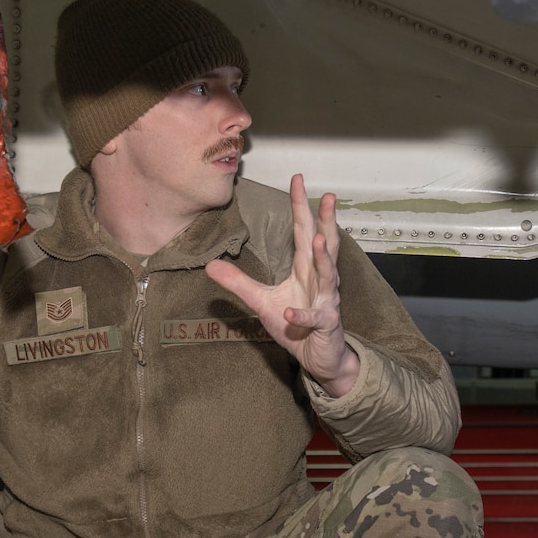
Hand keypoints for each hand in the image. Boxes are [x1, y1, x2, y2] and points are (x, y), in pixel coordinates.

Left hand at [206, 174, 360, 397]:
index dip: (300, 206)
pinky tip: (290, 310)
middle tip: (326, 195)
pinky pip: (314, 317)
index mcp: (305, 269)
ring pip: (328, 276)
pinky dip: (302, 314)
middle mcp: (319, 279)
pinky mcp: (325, 324)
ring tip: (317, 238)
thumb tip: (209, 265)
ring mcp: (326, 301)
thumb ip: (239, 282)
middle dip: (325, 220)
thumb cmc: (295, 326)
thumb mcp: (260, 301)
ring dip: (323, 258)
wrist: (319, 358)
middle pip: (323, 244)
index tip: (297, 180)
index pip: (302, 231)